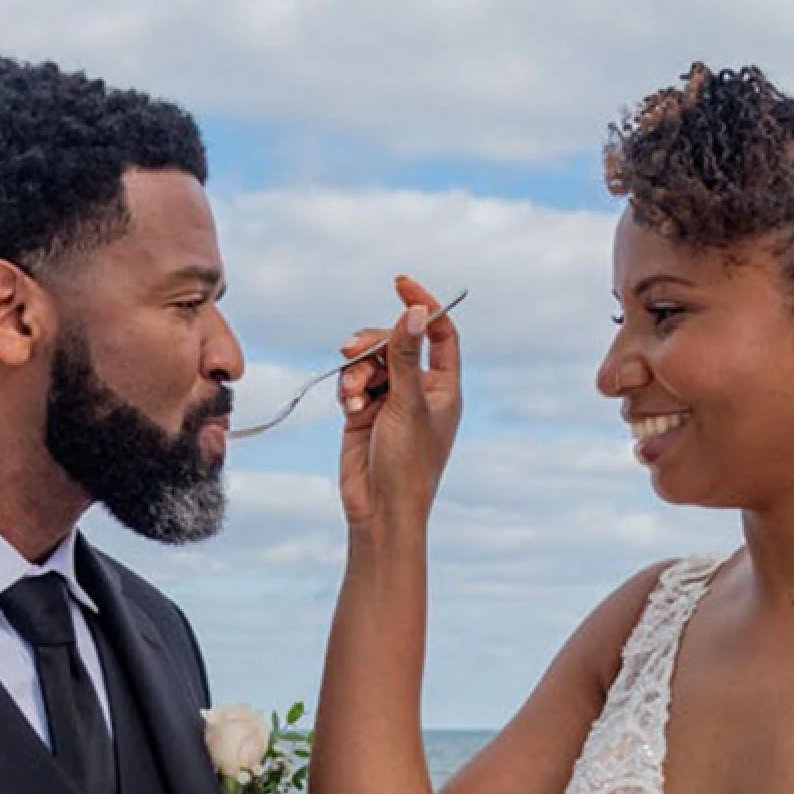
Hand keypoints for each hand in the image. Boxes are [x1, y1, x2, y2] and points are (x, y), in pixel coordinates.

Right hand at [336, 273, 461, 530]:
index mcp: (445, 387)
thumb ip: (407, 355)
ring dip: (357, 369)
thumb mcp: (408, 404)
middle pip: (397, 342)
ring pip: (370, 361)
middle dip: (373, 342)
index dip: (423, 306)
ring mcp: (391, 401)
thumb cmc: (408, 464)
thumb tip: (414, 310)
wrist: (380, 510)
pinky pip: (353, 382)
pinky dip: (349, 387)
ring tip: (353, 391)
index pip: (440, 333)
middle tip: (353, 349)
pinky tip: (349, 405)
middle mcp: (419, 391)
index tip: (400, 283)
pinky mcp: (364, 413)